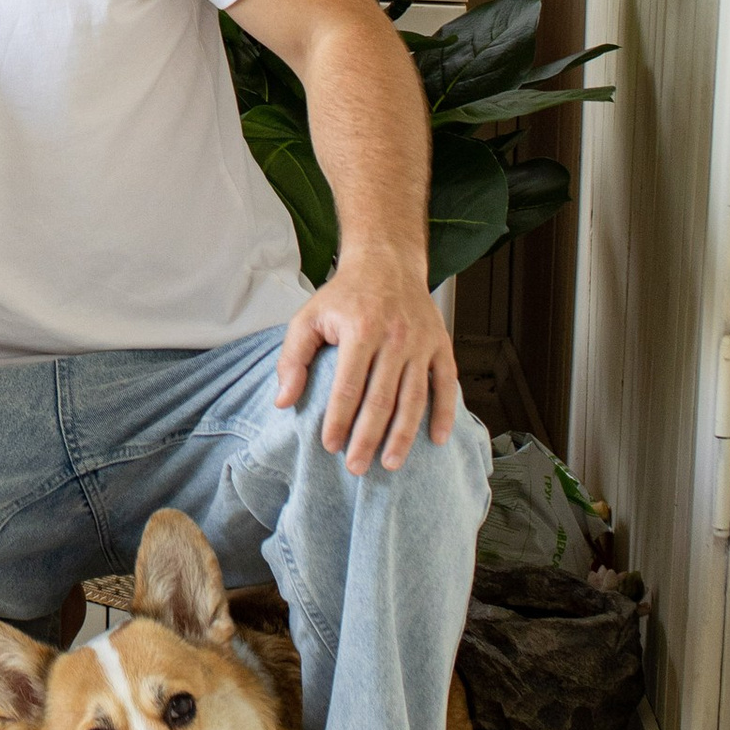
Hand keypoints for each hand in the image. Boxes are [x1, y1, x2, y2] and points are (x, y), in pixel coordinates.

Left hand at [274, 248, 456, 473]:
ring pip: (414, 397)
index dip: (338, 419)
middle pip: (382, 398)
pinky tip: (436, 440)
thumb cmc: (344, 296)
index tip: (329, 446)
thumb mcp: (308, 317)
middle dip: (368, 437)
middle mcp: (394, 337)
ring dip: (403, 434)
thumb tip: (282, 401)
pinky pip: (446, 384)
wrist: (387, 262)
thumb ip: (292, 358)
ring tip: (390, 463)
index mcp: (360, 329)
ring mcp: (421, 342)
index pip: (348, 385)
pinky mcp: (440, 345)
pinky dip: (445, 413)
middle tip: (356, 467)